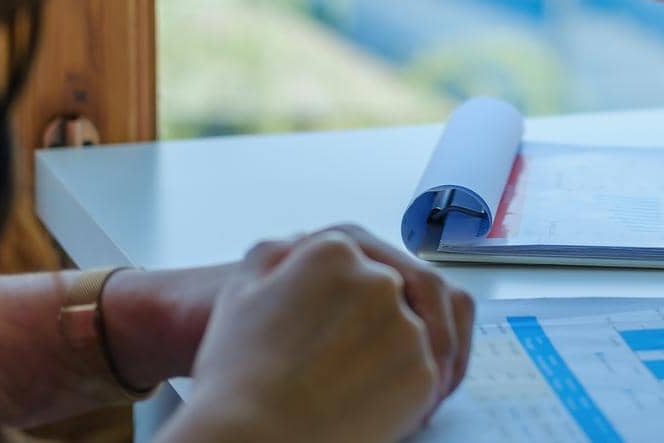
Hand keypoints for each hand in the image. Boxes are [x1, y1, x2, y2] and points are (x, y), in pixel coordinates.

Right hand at [171, 229, 472, 442]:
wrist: (252, 436)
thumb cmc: (237, 370)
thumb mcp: (242, 290)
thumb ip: (275, 254)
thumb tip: (299, 241)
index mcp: (337, 248)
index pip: (359, 262)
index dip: (351, 296)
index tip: (340, 323)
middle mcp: (379, 279)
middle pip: (393, 293)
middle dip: (382, 322)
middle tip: (359, 354)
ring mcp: (406, 325)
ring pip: (415, 332)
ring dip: (397, 354)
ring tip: (366, 382)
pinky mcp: (423, 372)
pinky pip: (426, 374)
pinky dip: (407, 389)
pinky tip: (374, 405)